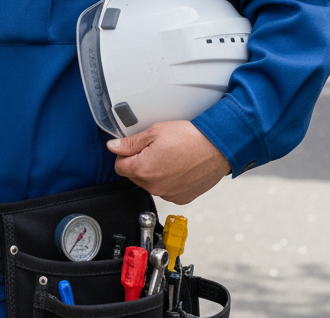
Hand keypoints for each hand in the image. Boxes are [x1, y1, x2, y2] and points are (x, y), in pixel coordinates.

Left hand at [107, 120, 230, 204]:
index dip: (124, 154)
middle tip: (153, 148)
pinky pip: (165, 190)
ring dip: (153, 172)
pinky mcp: (180, 198)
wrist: (217, 148)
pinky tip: (177, 167)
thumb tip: (113, 147)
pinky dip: (167, 180)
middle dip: (138, 162)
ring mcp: (168, 194)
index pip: (119, 166)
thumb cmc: (188, 138)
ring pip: (149, 184)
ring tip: (168, 156)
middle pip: (133, 176)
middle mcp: (154, 186)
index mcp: (143, 169)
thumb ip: (130, 142)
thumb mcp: (154, 132)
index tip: (132, 147)